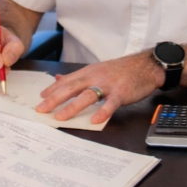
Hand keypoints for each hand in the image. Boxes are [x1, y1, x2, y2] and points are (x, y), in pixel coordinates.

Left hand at [35, 53, 164, 124]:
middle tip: (41, 109)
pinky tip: (95, 121)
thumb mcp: (97, 69)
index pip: (66, 81)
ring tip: (60, 117)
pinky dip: (103, 112)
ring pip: (87, 95)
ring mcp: (108, 85)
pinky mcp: (121, 92)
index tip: (40, 98)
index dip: (52, 89)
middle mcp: (95, 77)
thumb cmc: (120, 70)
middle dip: (54, 99)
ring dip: (72, 106)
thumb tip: (59, 79)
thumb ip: (78, 76)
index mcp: (88, 72)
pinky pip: (110, 103)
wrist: (145, 65)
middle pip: (71, 88)